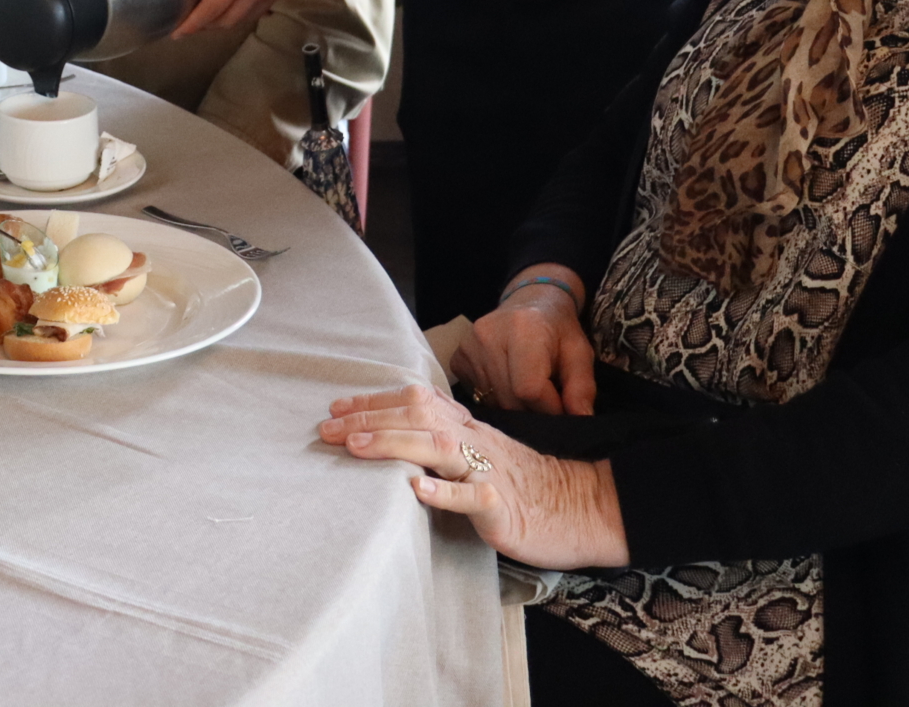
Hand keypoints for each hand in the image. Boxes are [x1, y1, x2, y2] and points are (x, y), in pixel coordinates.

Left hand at [155, 0, 291, 36]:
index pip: (209, 11)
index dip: (191, 24)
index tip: (176, 32)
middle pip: (226, 21)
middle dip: (206, 27)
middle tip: (189, 25)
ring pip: (243, 17)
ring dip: (225, 22)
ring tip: (211, 16)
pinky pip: (258, 8)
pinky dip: (243, 11)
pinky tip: (239, 0)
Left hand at [319, 383, 627, 568]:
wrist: (582, 506)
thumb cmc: (524, 483)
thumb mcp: (480, 451)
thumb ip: (444, 436)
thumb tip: (398, 427)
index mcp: (467, 427)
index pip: (416, 402)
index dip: (375, 402)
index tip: (336, 408)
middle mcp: (474, 441)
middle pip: (419, 417)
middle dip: (370, 418)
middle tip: (327, 429)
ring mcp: (489, 472)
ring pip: (440, 446)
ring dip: (394, 443)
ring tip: (357, 446)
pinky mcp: (503, 507)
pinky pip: (474, 497)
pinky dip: (445, 492)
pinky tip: (417, 488)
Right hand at [453, 268, 598, 416]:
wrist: (529, 303)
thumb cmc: (558, 331)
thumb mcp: (580, 354)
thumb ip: (582, 388)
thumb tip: (580, 420)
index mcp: (523, 329)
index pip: (529, 389)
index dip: (549, 408)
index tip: (561, 407)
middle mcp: (488, 335)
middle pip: (510, 400)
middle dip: (533, 411)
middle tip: (547, 400)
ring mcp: (467, 347)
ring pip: (493, 403)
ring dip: (515, 407)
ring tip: (528, 390)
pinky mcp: (457, 359)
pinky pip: (478, 397)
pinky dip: (496, 399)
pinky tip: (508, 383)